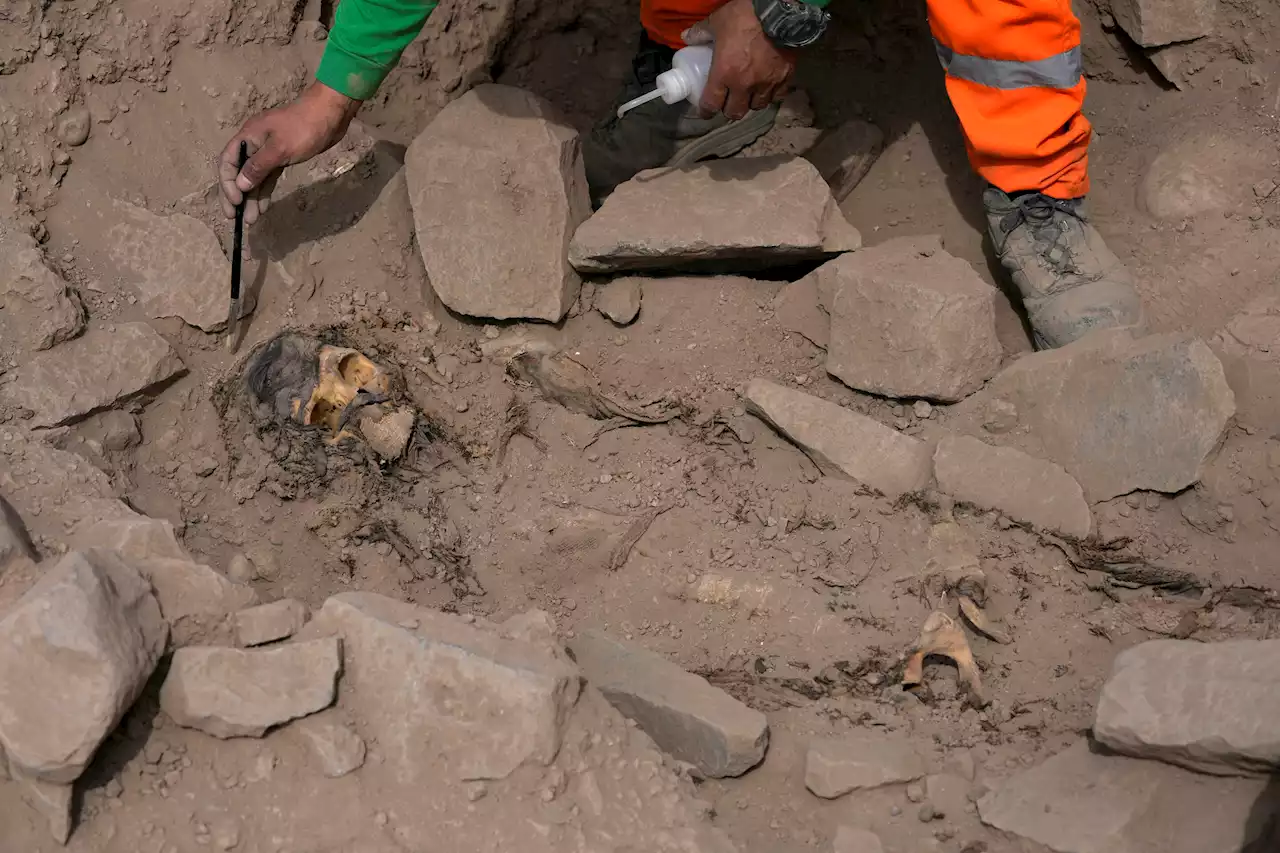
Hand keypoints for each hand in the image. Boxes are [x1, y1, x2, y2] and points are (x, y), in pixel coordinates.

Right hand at [218, 82, 360, 224]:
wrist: (330, 114)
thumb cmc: (304, 128)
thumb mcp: (280, 148)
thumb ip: (258, 167)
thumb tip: (240, 185)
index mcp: (248, 137)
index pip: (228, 162)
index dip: (227, 184)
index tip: (235, 203)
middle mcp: (254, 144)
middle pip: (238, 172)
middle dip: (236, 195)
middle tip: (236, 218)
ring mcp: (268, 151)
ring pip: (254, 178)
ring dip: (252, 198)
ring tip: (251, 219)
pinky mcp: (282, 157)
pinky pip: (268, 177)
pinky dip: (265, 191)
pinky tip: (263, 207)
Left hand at [682, 0, 795, 120]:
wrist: (778, 11)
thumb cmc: (744, 17)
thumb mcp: (717, 21)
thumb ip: (700, 32)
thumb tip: (687, 37)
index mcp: (724, 74)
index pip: (711, 104)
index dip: (706, 111)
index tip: (705, 111)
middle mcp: (744, 85)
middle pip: (735, 112)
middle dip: (729, 110)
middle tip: (727, 102)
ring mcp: (766, 83)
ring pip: (757, 106)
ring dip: (750, 103)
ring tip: (748, 95)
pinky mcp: (785, 78)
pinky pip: (777, 96)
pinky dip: (771, 95)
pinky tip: (767, 88)